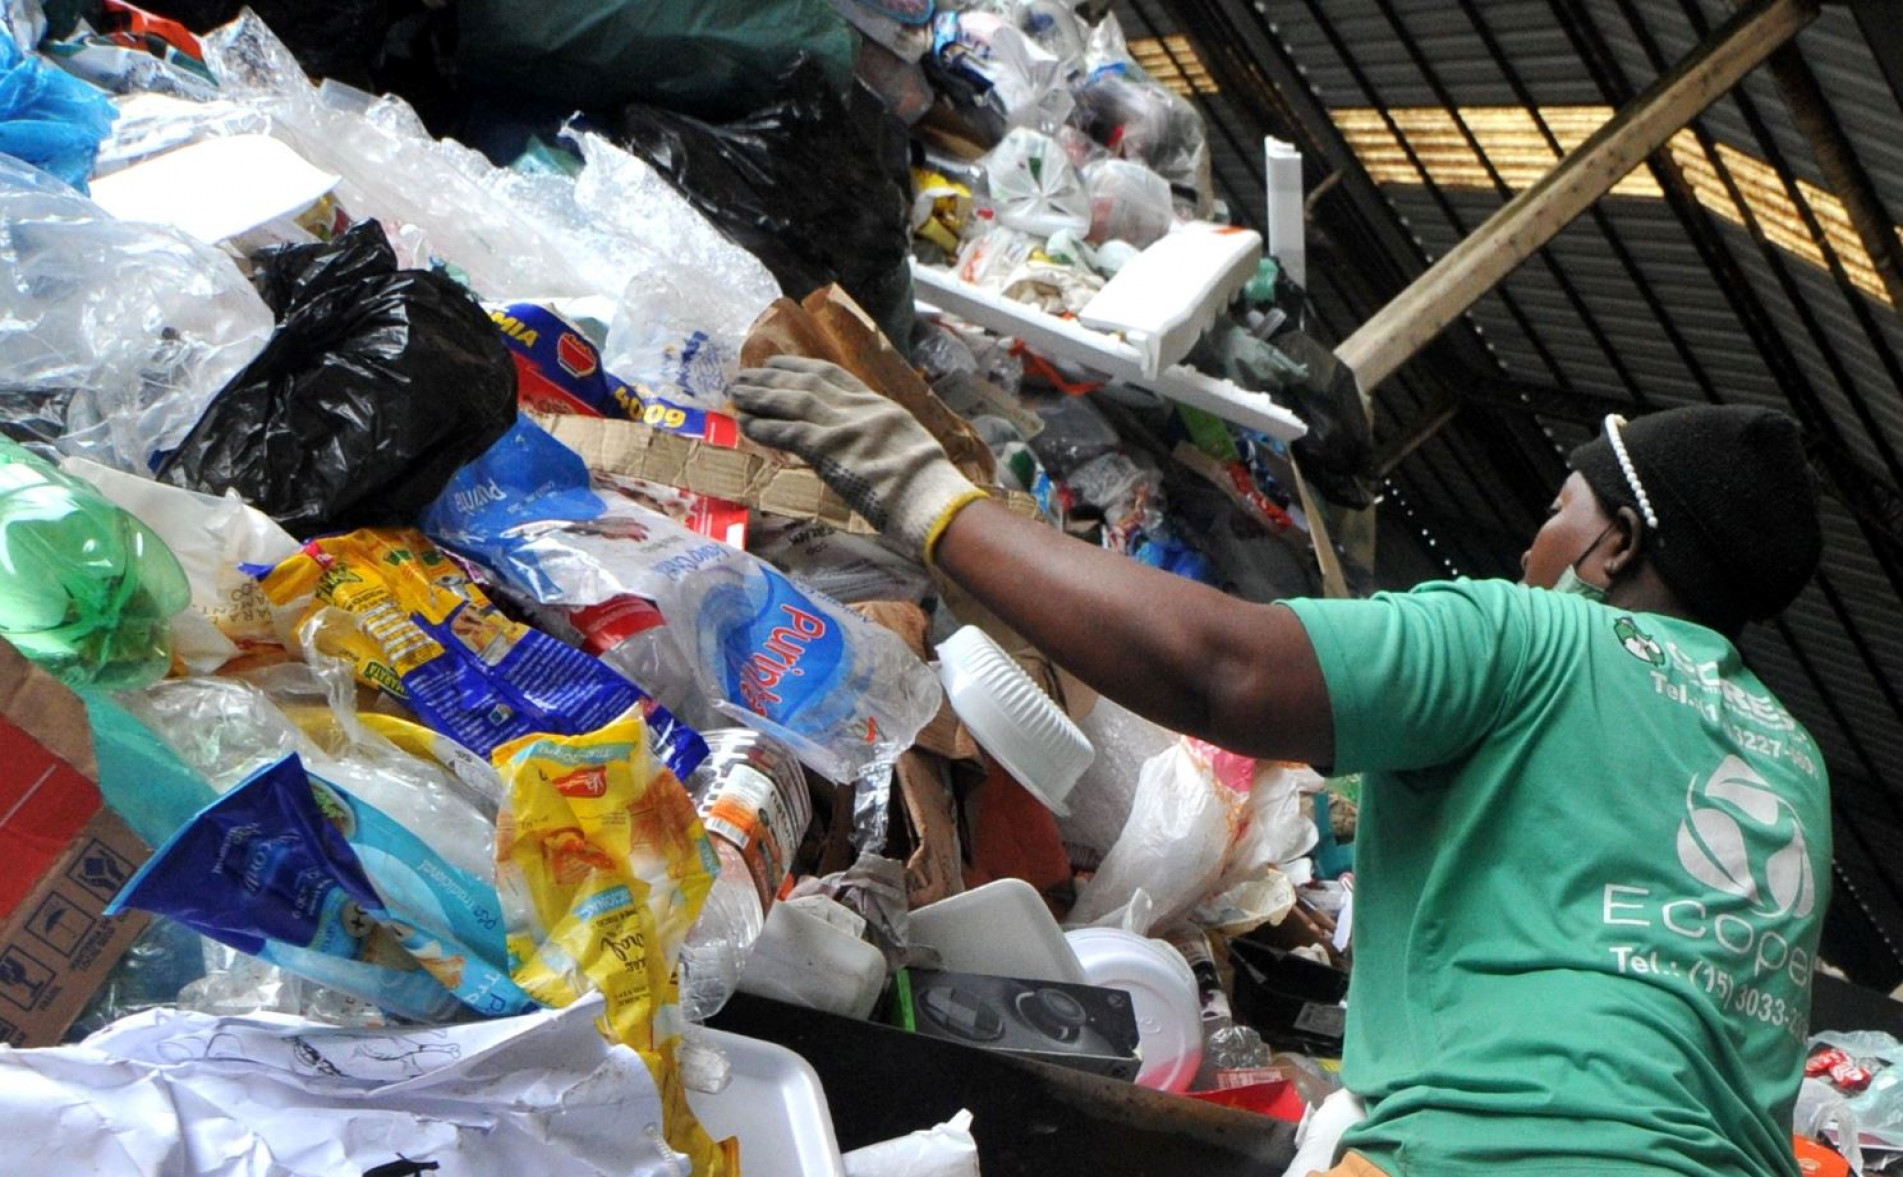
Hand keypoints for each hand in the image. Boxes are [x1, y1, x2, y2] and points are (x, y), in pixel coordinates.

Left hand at [730, 356, 987, 562]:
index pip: (834, 376)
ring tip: (736, 393)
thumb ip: (882, 438)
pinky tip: (746, 424)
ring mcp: (843, 426)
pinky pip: (787, 431)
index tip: (778, 363)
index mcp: (880, 405)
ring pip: (792, 401)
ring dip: (760, 396)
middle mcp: (859, 408)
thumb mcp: (909, 448)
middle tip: (746, 375)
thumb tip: (865, 446)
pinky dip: (764, 426)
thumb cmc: (926, 487)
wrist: (929, 499)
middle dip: (772, 376)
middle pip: (807, 382)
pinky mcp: (829, 448)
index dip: (800, 367)